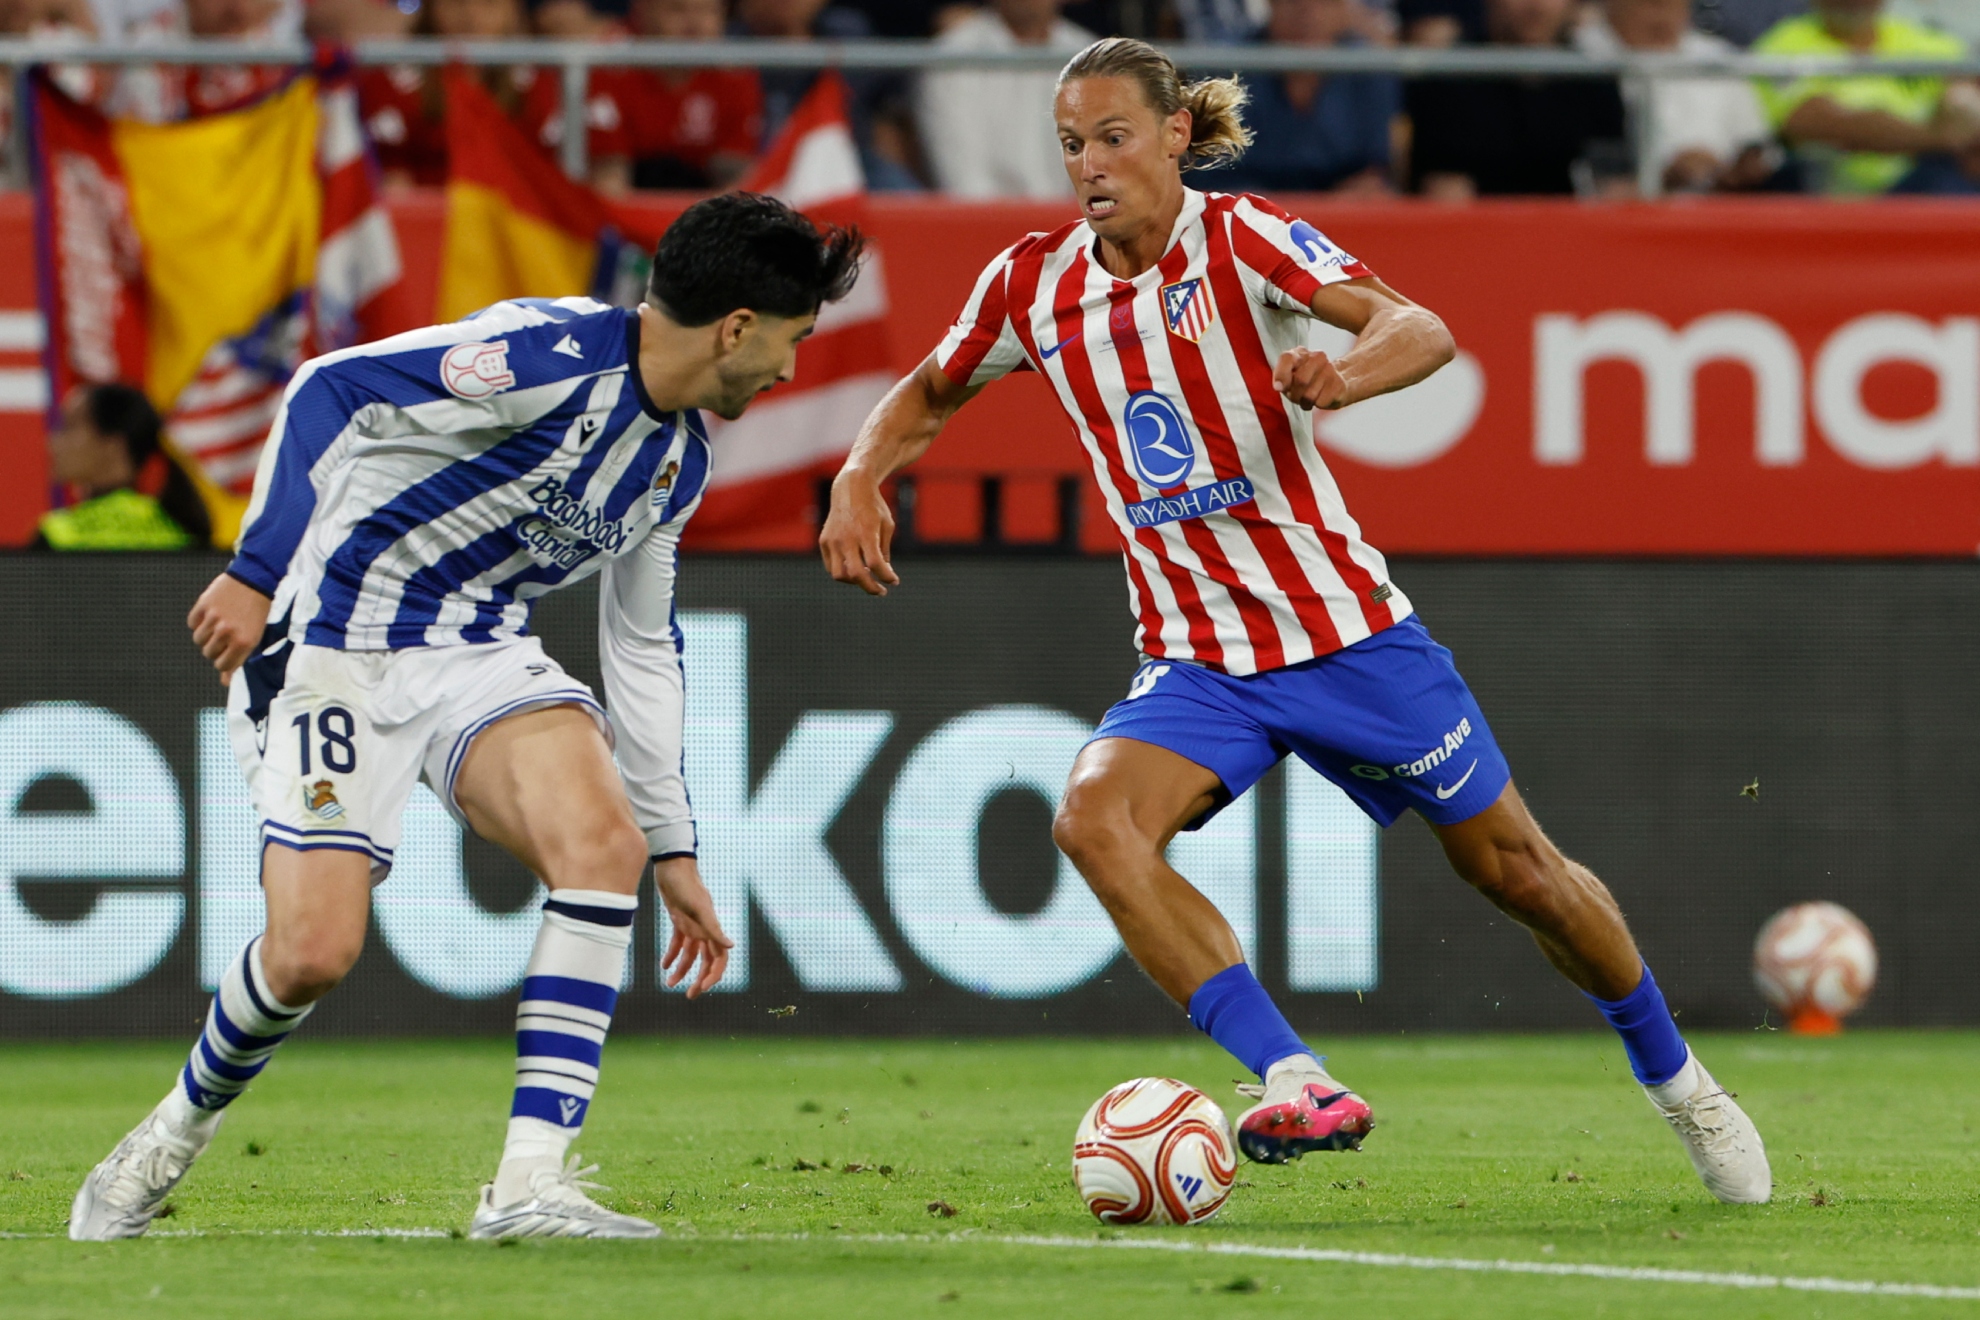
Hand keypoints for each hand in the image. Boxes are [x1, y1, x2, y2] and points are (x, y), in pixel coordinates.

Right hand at [187, 572, 271, 685]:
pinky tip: (210, 614)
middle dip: (214, 647)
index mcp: (244, 643)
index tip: (227, 652)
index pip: (222, 665)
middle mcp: (228, 632)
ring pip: (198, 639)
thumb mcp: (253, 637)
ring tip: (217, 623)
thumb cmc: (256, 611)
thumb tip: (224, 682)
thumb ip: (238, 659)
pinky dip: (198, 621)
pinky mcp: (203, 605)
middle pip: (208, 653)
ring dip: (205, 634)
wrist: (254, 580)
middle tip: (224, 635)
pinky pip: (192, 623)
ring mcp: (214, 618)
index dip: (223, 661)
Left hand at [654, 855, 732, 998]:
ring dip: (682, 970)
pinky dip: (672, 955)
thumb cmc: (686, 885)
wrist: (672, 866)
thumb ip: (714, 928)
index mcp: (711, 928)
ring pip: (690, 954)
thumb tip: (731, 947)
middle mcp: (704, 929)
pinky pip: (678, 943)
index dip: (713, 975)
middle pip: (706, 960)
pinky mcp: (680, 920)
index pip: (718, 958)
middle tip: (690, 996)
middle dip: (699, 979)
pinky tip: (663, 966)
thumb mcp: (699, 909)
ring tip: (670, 984)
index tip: (702, 989)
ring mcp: (692, 925)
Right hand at [819, 471, 900, 596]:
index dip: (886, 577)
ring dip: (854, 582)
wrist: (851, 487)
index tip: (894, 581)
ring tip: (866, 578)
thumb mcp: (887, 525)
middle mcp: (847, 538)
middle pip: (857, 574)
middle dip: (871, 587)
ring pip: (839, 575)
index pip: (876, 564)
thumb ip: (884, 550)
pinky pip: (831, 565)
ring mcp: (833, 540)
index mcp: (866, 533)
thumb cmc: (874, 506)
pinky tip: (854, 568)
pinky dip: (842, 572)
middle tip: (881, 591)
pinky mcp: (824, 541)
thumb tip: (884, 573)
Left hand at [1274, 347, 1353, 409]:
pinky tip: (1320, 399)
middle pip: (1300, 380)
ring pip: (1310, 395)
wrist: (1337, 385)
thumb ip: (1281, 379)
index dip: (1281, 375)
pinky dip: (1317, 405)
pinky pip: (1320, 402)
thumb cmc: (1307, 383)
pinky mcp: (1339, 384)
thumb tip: (1278, 386)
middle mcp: (1316, 357)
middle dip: (1294, 395)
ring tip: (1308, 399)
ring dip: (1305, 403)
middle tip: (1297, 397)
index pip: (1287, 358)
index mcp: (1300, 353)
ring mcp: (1330, 370)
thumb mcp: (1289, 379)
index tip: (1279, 388)